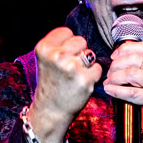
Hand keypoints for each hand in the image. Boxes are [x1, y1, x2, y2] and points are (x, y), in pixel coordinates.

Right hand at [29, 27, 101, 142]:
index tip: (62, 56)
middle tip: (70, 67)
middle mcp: (56, 56)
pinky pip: (98, 68)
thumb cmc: (51, 83)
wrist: (50, 110)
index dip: (67, 44)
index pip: (66, 32)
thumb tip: (80, 36)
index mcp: (44, 48)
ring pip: (90, 53)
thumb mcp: (46, 59)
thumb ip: (58, 45)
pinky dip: (93, 75)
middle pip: (80, 40)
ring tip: (75, 75)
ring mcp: (71, 68)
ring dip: (87, 63)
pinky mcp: (85, 80)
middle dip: (79, 52)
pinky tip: (82, 83)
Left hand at [103, 41, 142, 142]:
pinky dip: (117, 90)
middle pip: (133, 58)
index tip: (114, 56)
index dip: (124, 49)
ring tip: (109, 83)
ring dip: (115, 78)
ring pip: (131, 73)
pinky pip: (131, 92)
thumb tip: (125, 68)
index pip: (142, 47)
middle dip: (116, 65)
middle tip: (110, 74)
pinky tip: (110, 91)